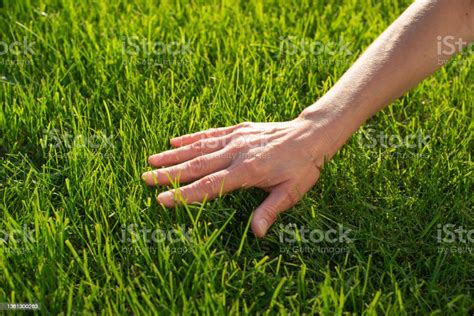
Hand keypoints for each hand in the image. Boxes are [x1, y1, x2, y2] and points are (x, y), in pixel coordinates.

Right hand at [142, 115, 337, 236]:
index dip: (184, 194)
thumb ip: (271, 211)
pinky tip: (175, 140)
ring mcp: (235, 139)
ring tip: (150, 159)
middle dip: (169, 174)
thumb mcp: (292, 192)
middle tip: (144, 178)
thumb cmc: (303, 167)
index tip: (162, 200)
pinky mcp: (238, 130)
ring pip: (198, 148)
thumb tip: (256, 234)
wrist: (311, 135)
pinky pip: (210, 134)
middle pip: (197, 166)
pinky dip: (191, 137)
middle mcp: (236, 153)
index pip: (209, 186)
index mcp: (247, 171)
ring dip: (173, 154)